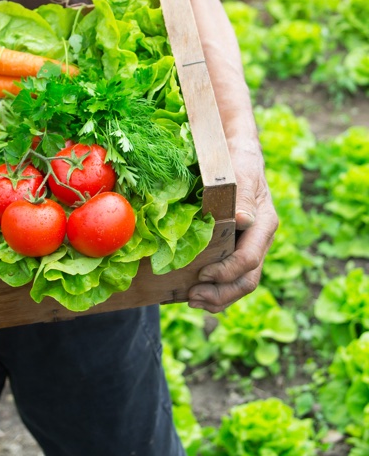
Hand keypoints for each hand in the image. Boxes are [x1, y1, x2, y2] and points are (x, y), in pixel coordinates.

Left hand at [187, 141, 277, 313]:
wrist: (233, 154)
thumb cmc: (236, 161)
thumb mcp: (241, 173)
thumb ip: (243, 197)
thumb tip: (243, 221)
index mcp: (264, 225)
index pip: (249, 259)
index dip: (226, 272)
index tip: (202, 275)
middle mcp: (257, 240)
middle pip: (246, 279)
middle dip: (220, 294)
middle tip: (192, 297)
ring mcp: (246, 246)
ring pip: (239, 283)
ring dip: (217, 297)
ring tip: (192, 300)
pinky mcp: (232, 247)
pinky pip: (228, 276)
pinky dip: (213, 288)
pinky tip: (192, 293)